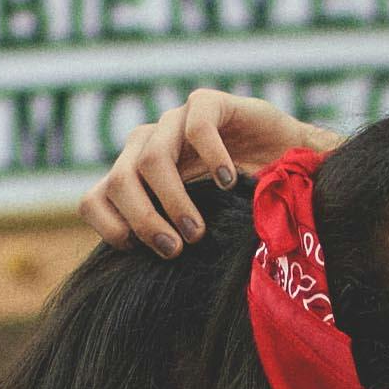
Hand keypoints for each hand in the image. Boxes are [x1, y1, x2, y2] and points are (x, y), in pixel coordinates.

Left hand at [80, 91, 313, 252]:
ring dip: (174, 200)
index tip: (140, 252)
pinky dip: (212, 158)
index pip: (94, 199)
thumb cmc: (243, 206)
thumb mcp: (198, 228)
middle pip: (119, 181)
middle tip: (175, 249)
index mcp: (135, 178)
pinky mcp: (209, 105)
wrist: (294, 168)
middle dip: (144, 220)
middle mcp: (147, 146)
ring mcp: (176, 123)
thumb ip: (170, 241)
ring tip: (199, 231)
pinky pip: (197, 126)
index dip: (110, 227)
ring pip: (152, 158)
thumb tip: (145, 283)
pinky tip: (231, 184)